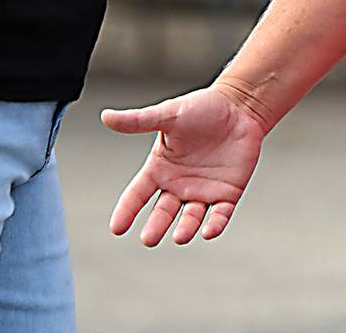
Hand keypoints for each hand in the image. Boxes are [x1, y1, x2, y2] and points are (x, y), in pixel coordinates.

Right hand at [101, 84, 267, 244]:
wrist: (239, 106)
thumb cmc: (201, 107)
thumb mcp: (168, 115)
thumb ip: (138, 120)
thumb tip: (106, 117)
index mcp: (160, 168)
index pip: (137, 194)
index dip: (127, 210)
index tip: (117, 228)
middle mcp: (179, 184)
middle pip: (163, 212)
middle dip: (155, 226)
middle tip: (148, 239)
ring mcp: (203, 191)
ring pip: (190, 218)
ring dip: (185, 229)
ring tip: (179, 236)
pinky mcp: (227, 194)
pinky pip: (220, 215)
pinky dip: (214, 225)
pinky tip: (208, 231)